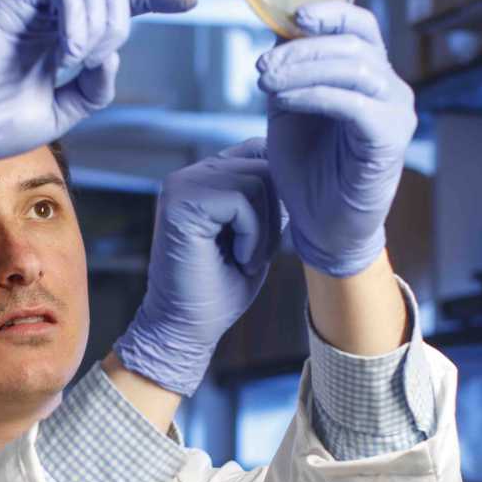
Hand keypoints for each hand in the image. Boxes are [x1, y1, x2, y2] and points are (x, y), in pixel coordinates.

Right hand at [0, 0, 196, 184]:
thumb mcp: (61, 113)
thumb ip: (93, 87)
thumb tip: (113, 56)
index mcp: (61, 40)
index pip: (116, 9)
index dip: (155, 0)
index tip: (190, 3)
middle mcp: (51, 18)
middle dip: (119, 25)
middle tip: (90, 62)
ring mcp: (32, 6)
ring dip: (98, 27)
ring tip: (72, 60)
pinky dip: (76, 17)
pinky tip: (66, 50)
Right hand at [113, 141, 281, 396]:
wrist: (185, 329)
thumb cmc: (220, 289)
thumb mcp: (256, 233)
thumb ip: (267, 198)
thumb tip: (301, 173)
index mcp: (205, 177)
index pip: (260, 152)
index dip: (280, 192)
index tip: (266, 237)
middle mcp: (190, 174)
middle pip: (265, 165)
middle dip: (274, 215)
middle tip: (254, 255)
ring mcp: (182, 185)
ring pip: (258, 180)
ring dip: (264, 229)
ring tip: (245, 258)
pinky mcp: (181, 202)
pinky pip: (243, 199)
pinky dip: (254, 236)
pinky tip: (238, 260)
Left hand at [258, 2, 415, 276]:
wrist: (320, 225)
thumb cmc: (307, 166)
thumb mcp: (289, 105)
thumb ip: (289, 69)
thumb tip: (278, 29)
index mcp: (369, 74)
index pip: (360, 25)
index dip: (331, 12)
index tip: (294, 14)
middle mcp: (390, 88)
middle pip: (352, 44)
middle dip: (301, 49)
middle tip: (260, 67)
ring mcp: (396, 112)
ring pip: (355, 69)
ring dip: (303, 70)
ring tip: (266, 83)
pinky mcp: (390, 139)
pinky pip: (354, 104)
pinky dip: (315, 95)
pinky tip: (286, 100)